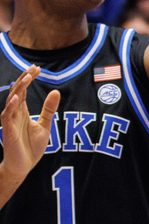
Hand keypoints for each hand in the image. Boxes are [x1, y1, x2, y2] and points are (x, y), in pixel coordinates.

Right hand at [0, 66, 59, 182]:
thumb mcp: (45, 125)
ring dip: (19, 89)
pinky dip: (11, 106)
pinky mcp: (8, 131)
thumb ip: (49, 109)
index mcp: (22, 111)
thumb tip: (56, 91)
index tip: (38, 68)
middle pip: (18, 91)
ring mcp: (10, 122)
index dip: (29, 78)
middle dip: (24, 79)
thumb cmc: (31, 147)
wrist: (23, 166)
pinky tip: (17, 98)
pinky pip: (7, 116)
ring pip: (12, 101)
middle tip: (33, 68)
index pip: (24, 90)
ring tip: (27, 77)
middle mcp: (15, 114)